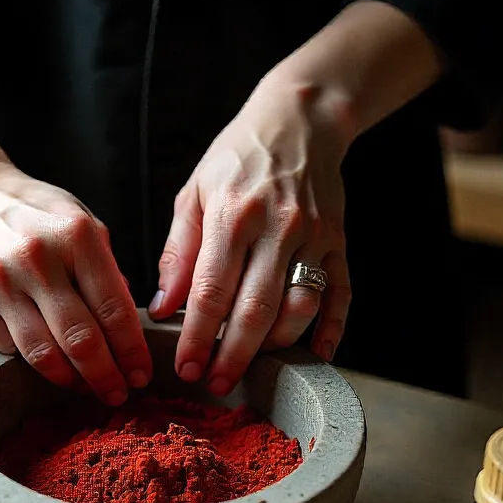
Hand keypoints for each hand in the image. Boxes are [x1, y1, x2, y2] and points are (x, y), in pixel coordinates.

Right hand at [0, 159, 151, 404]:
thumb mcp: (82, 224)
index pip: (114, 309)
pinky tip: (44, 357)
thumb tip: (128, 327)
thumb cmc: (36, 216)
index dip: (132, 351)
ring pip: (42, 354)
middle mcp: (35, 257)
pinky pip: (8, 349)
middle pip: (80, 340)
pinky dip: (29, 360)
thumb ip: (107, 271)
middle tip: (117, 394)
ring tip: (85, 387)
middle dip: (105, 377)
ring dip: (70, 380)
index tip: (141, 375)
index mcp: (75, 235)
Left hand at [149, 79, 353, 394]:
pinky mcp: (339, 241)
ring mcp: (314, 236)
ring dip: (277, 346)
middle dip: (233, 355)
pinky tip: (319, 354)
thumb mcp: (195, 194)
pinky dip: (333, 328)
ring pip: (300, 307)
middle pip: (256, 309)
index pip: (212, 290)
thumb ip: (178, 253)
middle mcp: (277, 228)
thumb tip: (161, 308)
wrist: (301, 119)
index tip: (185, 366)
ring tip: (253, 366)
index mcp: (233, 215)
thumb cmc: (237, 159)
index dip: (197, 336)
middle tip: (215, 383)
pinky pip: (341, 294)